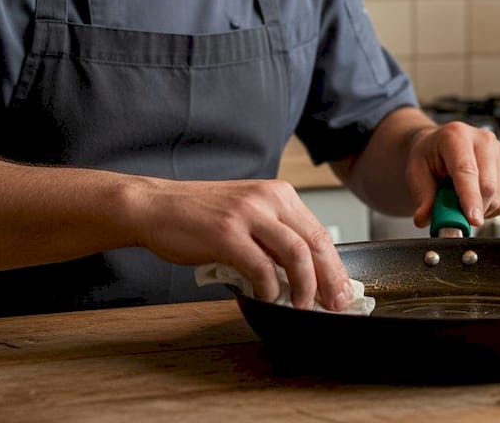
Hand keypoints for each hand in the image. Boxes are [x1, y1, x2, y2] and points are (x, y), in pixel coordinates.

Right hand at [125, 178, 353, 311]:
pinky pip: (260, 266)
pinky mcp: (226, 233)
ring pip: (296, 253)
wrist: (156, 206)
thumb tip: (304, 274)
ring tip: (302, 305)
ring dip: (304, 285)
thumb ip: (274, 238)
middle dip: (330, 279)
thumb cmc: (200, 215)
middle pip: (315, 242)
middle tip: (334, 304)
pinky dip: (269, 287)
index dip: (335, 265)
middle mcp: (268, 199)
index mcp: (279, 194)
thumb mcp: (248, 215)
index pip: (319, 232)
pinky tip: (267, 298)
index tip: (342, 290)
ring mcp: (248, 214)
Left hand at [405, 122, 499, 227]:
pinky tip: (478, 199)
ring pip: (498, 195)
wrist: (440, 146)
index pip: (466, 170)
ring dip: (481, 209)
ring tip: (463, 201)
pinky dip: (492, 208)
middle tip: (456, 216)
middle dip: (473, 209)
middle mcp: (483, 139)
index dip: (470, 197)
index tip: (472, 219)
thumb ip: (422, 197)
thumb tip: (424, 218)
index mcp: (456, 135)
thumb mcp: (416, 173)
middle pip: (487, 185)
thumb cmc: (430, 156)